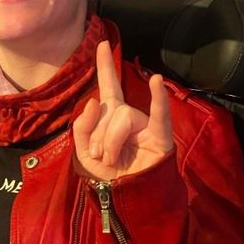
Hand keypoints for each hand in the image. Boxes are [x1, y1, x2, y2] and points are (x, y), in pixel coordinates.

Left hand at [73, 40, 172, 179]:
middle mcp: (128, 116)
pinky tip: (157, 81)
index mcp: (110, 118)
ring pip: (123, 116)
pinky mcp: (160, 136)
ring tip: (114, 160)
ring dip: (112, 142)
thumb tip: (94, 101)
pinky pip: (159, 115)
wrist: (126, 199)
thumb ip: (83, 127)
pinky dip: (158, 98)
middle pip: (109, 109)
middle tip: (101, 156)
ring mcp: (145, 124)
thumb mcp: (84, 152)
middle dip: (99, 135)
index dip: (104, 66)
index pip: (107, 87)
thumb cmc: (108, 175)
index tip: (102, 44)